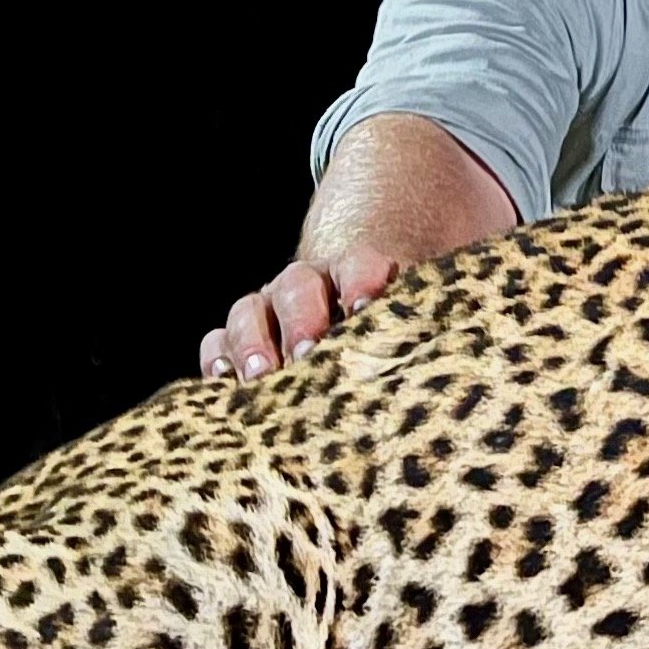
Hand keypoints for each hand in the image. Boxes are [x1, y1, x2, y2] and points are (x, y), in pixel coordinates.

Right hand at [198, 248, 402, 379]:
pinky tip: (224, 383)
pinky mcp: (236, 340)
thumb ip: (412, 336)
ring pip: (249, 310)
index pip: (359, 265)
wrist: (349, 336)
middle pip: (297, 286)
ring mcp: (267, 309)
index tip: (363, 310)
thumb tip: (432, 351)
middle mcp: (308, 286)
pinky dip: (217, 359)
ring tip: (262, 375)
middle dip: (301, 320)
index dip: (361, 283)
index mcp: (356, 275)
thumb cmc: (385, 343)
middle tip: (308, 353)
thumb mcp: (404, 332)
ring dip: (253, 342)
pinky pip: (216, 342)